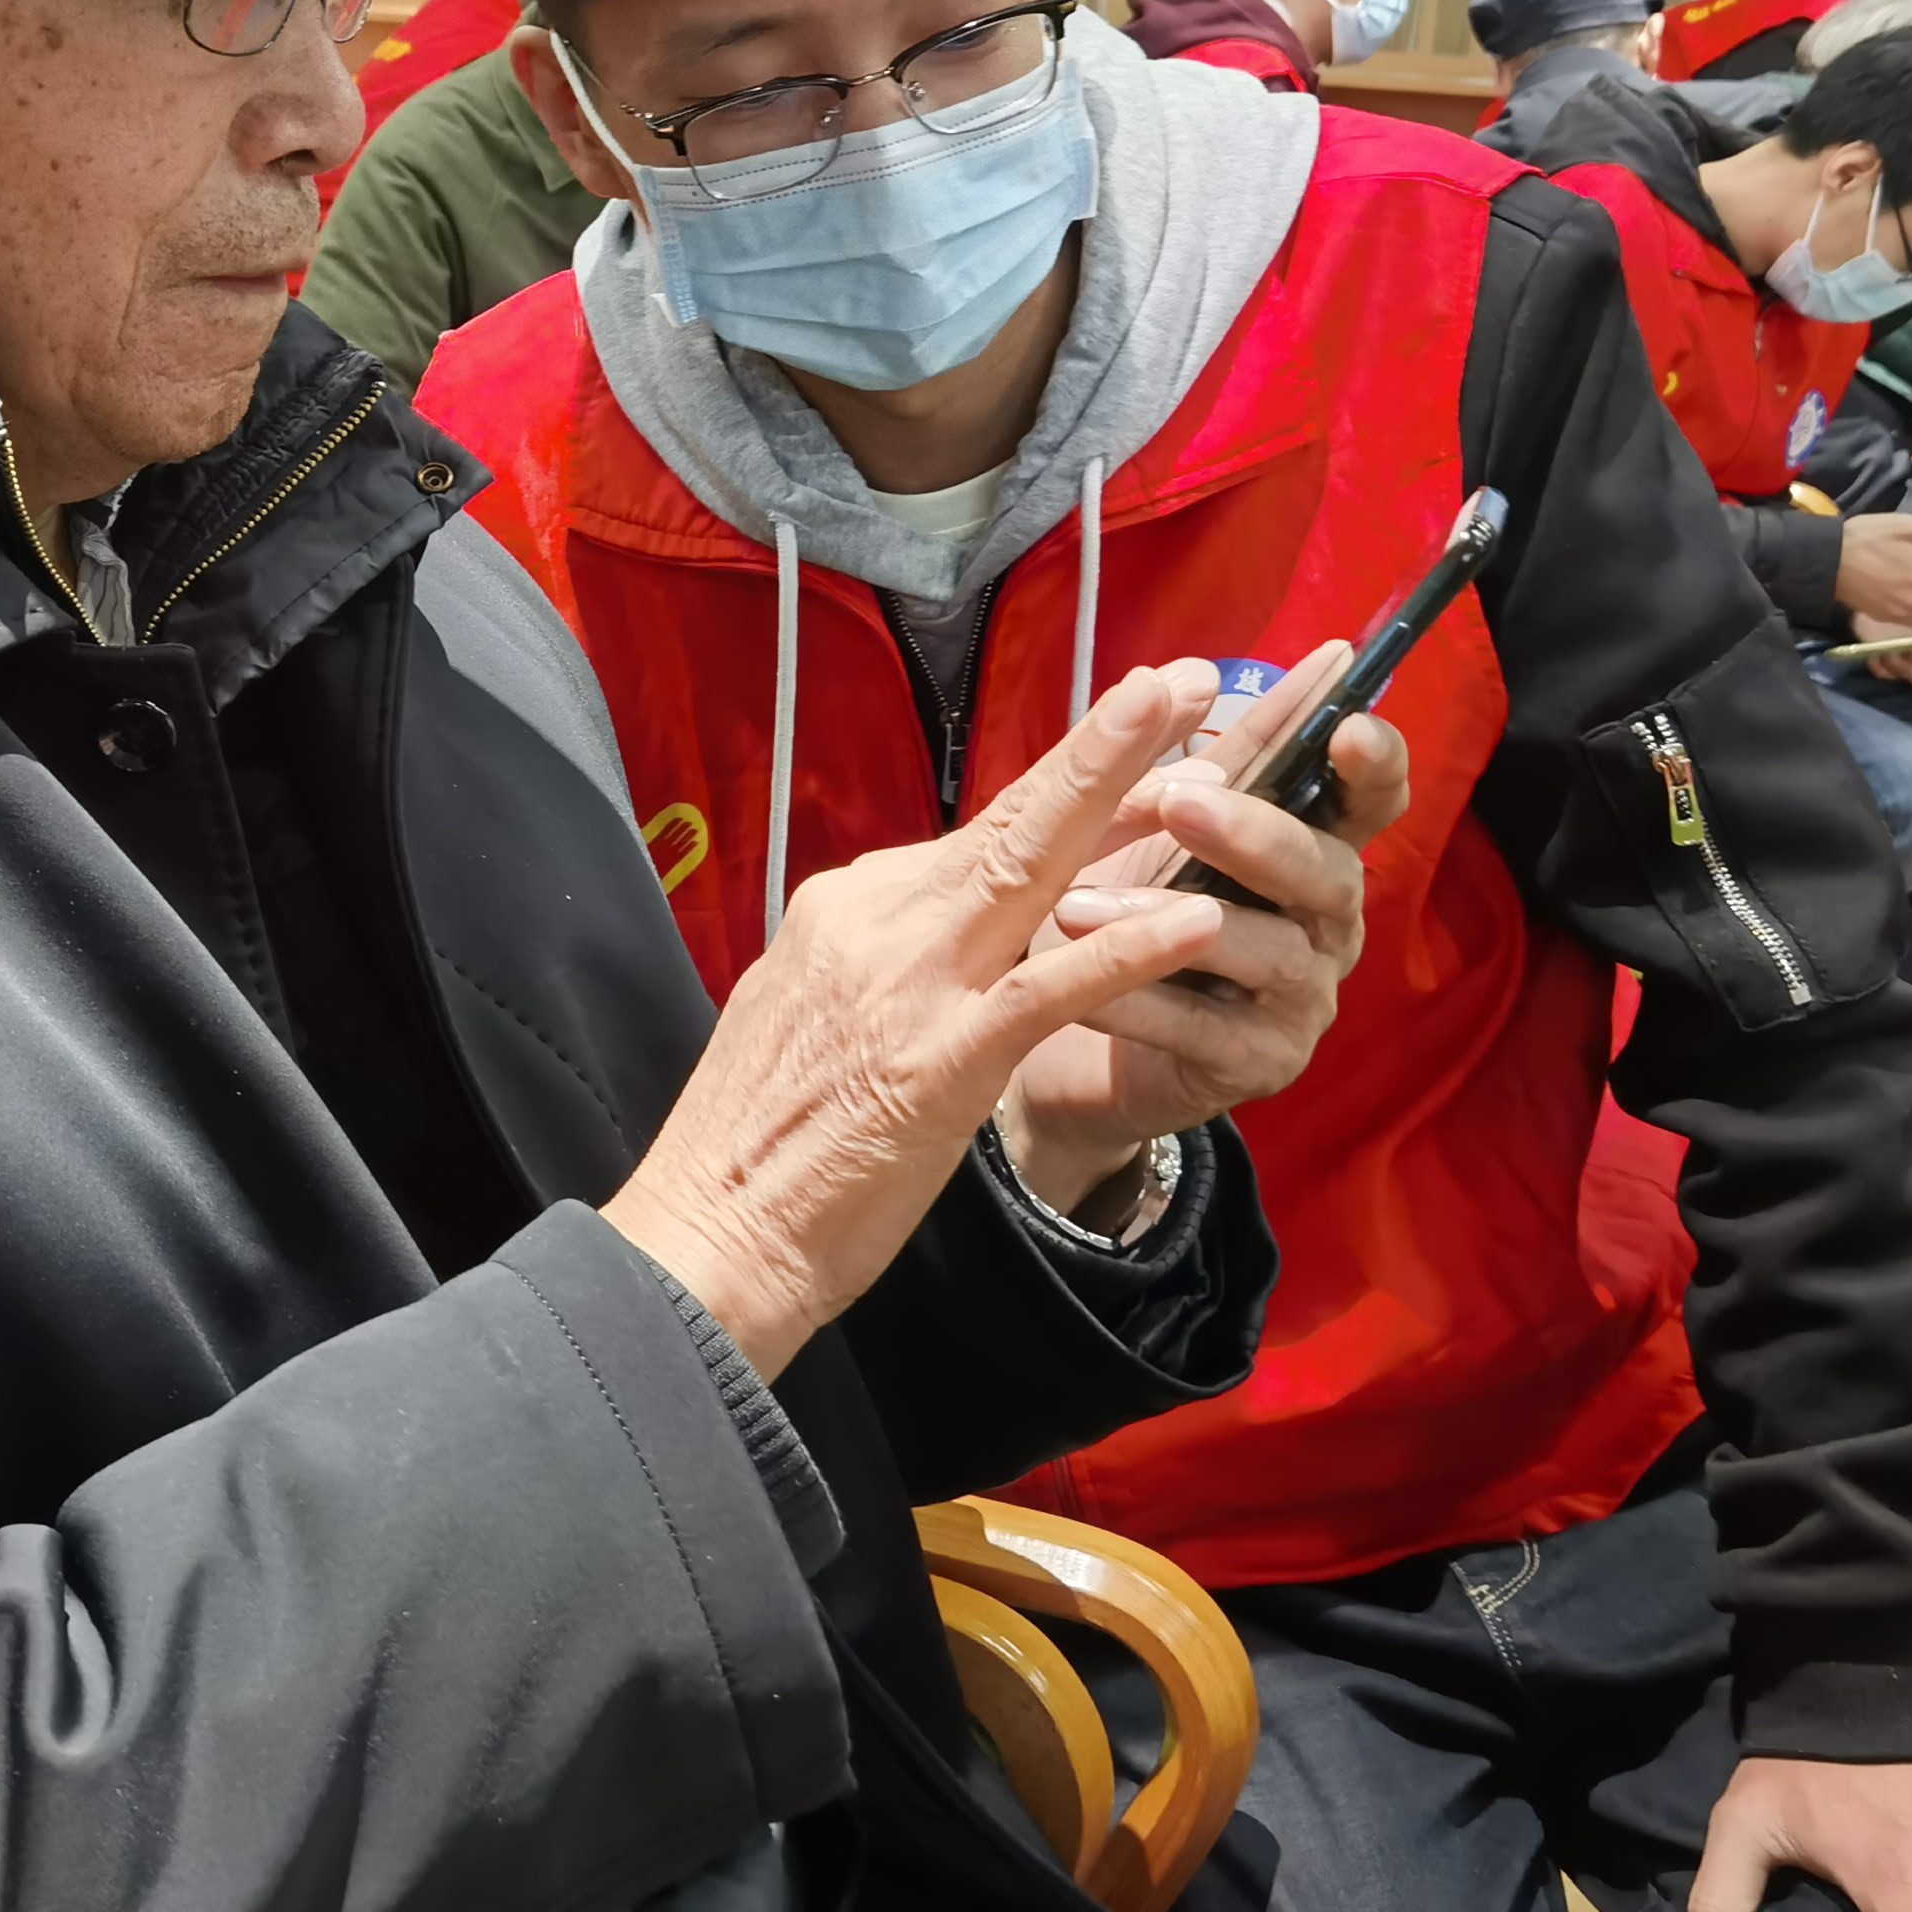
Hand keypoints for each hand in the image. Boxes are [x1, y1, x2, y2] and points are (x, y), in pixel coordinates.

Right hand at [606, 664, 1234, 1377]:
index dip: (1069, 786)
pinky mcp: (938, 1063)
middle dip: (1105, 744)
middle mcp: (876, 923)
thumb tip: (927, 926)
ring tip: (1205, 754)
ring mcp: (908, 988)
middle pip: (1011, 820)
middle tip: (1184, 678)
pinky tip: (1192, 922)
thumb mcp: (809, 1012)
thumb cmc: (756, 1145)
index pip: (978, 837)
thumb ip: (878, 958)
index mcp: (847, 909)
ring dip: (1121, 802)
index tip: (1136, 734)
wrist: (706, 1234)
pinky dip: (1123, 953)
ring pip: (1029, 872)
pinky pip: (1045, 994)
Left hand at [999, 637, 1409, 1214]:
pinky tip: (1081, 990)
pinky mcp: (1258, 1068)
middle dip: (1257, 835)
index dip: (1375, 764)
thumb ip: (1191, 764)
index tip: (1348, 725)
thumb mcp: (1157, 830)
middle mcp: (1326, 926)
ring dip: (1167, 920)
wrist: (1078, 1043)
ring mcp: (1301, 1002)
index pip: (1371, 802)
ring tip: (1075, 906)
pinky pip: (1203, 1034)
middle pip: (1326, 873)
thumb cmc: (1134, 912)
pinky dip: (1140, 1006)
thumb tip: (1195, 670)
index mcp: (1314, 852)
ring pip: (1263, 953)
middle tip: (1180, 803)